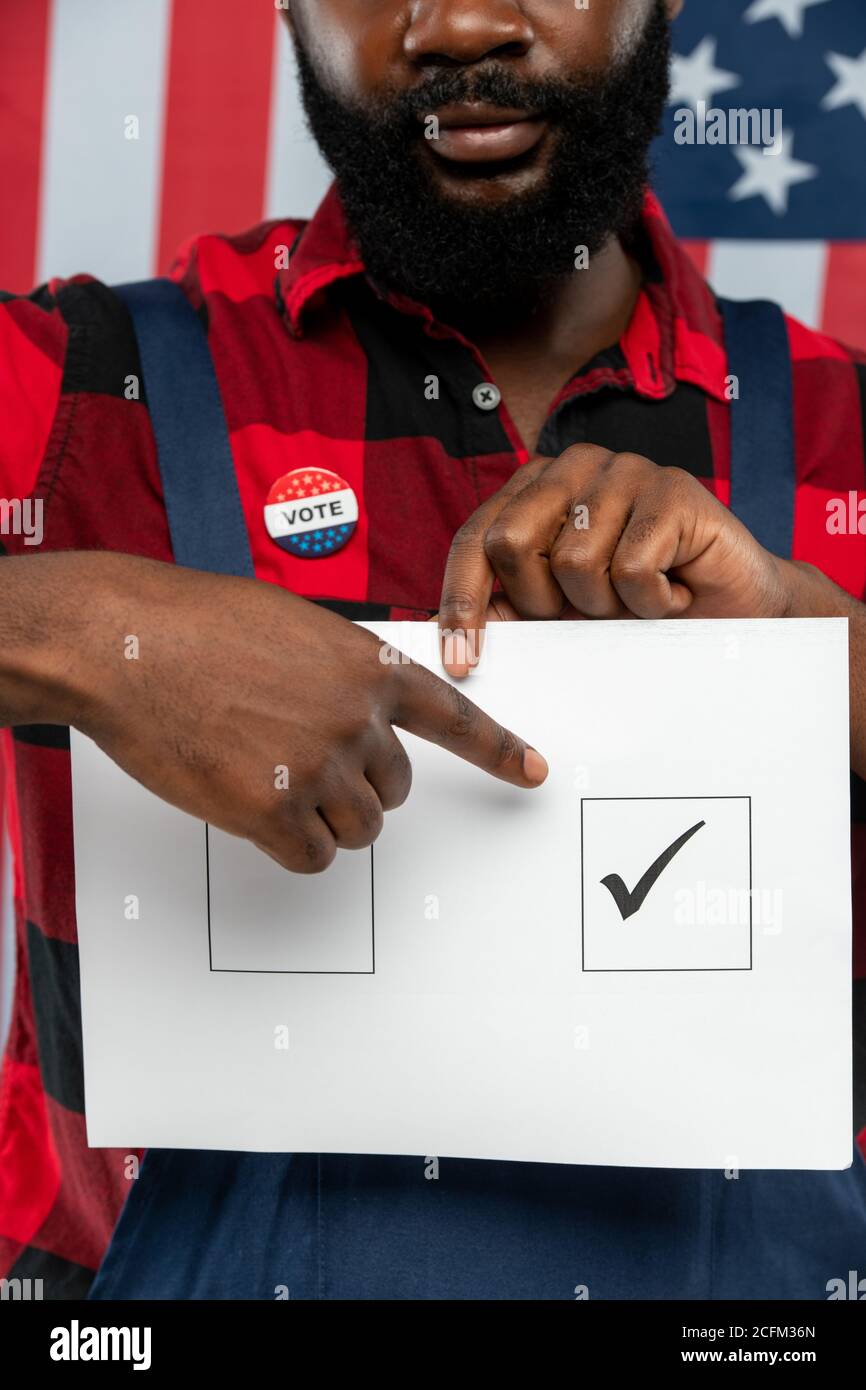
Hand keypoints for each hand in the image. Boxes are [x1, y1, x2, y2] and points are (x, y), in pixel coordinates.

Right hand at [0, 553, 546, 872]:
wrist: (125, 643)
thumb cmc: (196, 625)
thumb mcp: (294, 629)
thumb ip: (340, 674)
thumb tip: (355, 721)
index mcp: (370, 668)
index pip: (454, 718)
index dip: (499, 751)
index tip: (534, 772)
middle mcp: (358, 719)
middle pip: (395, 790)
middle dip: (358, 786)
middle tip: (300, 762)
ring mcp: (318, 767)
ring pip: (358, 830)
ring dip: (323, 819)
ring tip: (267, 777)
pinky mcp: (273, 812)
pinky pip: (311, 857)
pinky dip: (288, 846)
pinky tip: (249, 806)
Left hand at [438, 444, 796, 675]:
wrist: (734, 610)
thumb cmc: (641, 606)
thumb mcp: (562, 612)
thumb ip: (510, 609)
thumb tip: (448, 634)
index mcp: (534, 488)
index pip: (475, 539)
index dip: (461, 602)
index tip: (460, 662)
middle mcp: (572, 467)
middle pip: (511, 543)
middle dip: (541, 601)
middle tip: (586, 612)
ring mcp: (624, 470)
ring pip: (574, 562)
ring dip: (607, 605)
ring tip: (639, 597)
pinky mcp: (672, 489)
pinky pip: (631, 569)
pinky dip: (651, 602)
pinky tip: (673, 590)